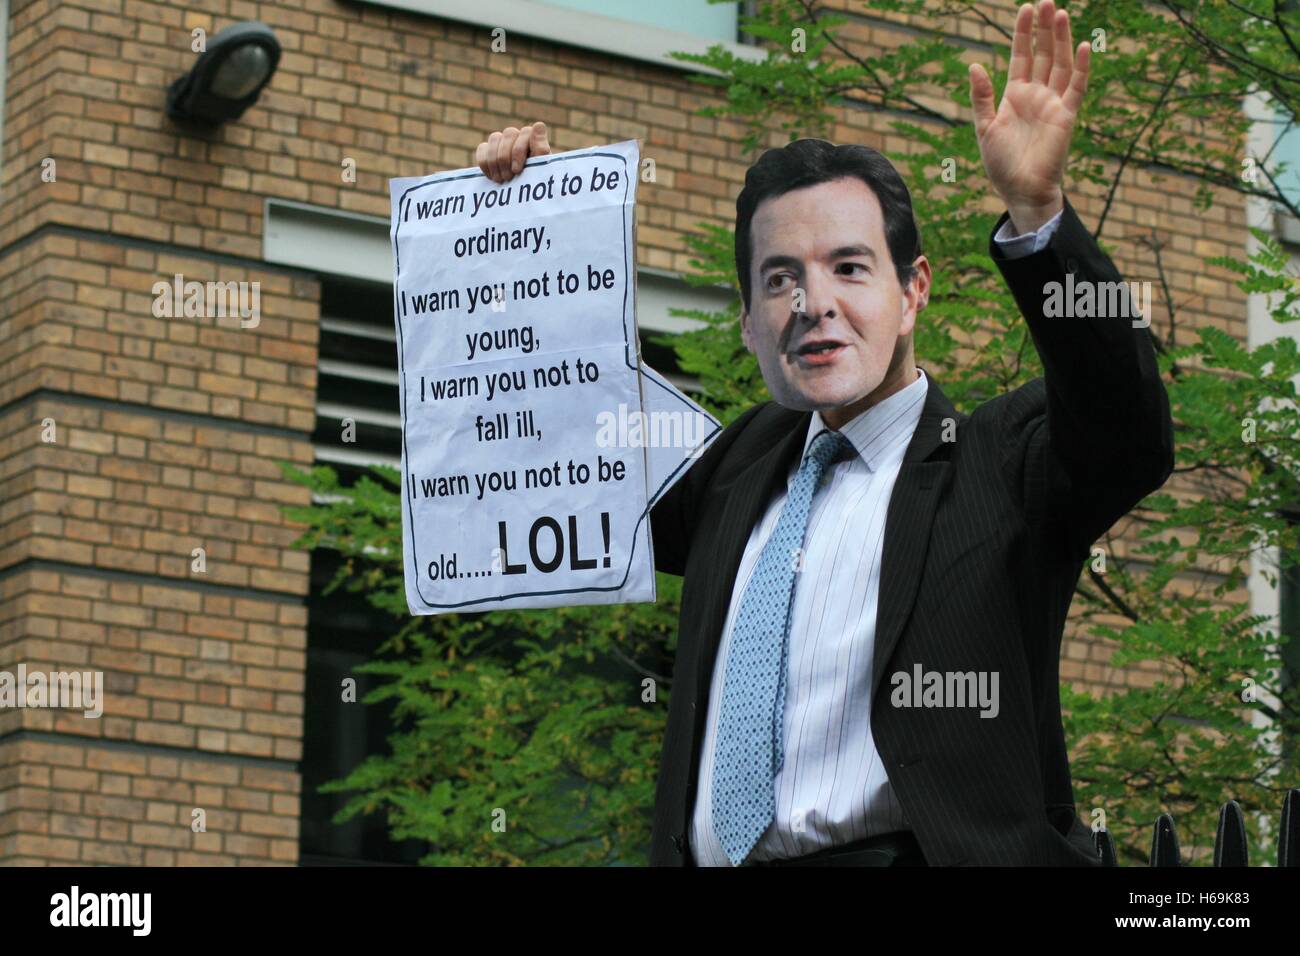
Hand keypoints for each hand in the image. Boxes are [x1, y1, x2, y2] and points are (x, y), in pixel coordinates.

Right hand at [475, 122, 551, 182]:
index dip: (519, 149)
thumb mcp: (541, 169)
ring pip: (494, 138)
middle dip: (506, 158)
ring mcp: (502, 141)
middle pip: (509, 133)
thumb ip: (541, 148)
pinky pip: (482, 148)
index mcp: (533, 138)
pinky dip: (485, 163)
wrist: (523, 195)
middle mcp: (518, 136)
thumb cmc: (535, 181)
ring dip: (495, 161)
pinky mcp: (488, 149)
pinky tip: (491, 177)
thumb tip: (538, 125)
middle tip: (508, 178)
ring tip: (501, 179)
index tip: (517, 170)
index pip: (527, 131)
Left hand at [969, 1, 1089, 233]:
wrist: (1020, 190)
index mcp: (1015, 95)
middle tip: (1045, 1)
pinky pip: (1076, 87)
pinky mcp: (1066, 116)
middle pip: (1043, 54)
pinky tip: (1083, 46)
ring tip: (1060, 13)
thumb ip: (981, 97)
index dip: (1024, 33)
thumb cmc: (1001, 164)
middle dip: (1044, 29)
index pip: (1022, 55)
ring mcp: (1053, 103)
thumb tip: (974, 65)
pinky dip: (1081, 67)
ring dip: (1061, 39)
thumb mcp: (985, 127)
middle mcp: (1036, 94)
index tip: (1025, 8)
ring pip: (1060, 63)